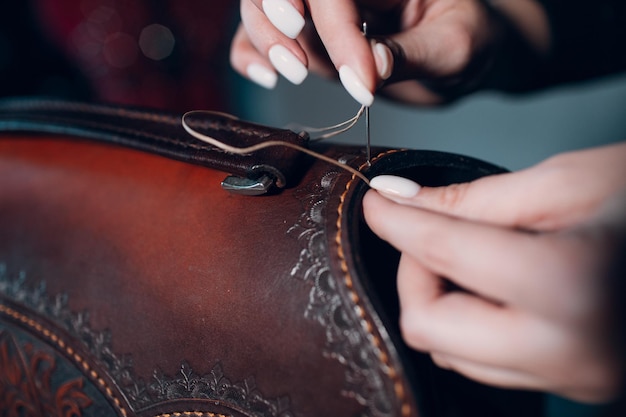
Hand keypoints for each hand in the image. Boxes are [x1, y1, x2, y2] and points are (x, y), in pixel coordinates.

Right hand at [230, 0, 550, 105]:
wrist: (458, 57)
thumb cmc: (465, 40)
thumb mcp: (456, 46)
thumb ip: (414, 54)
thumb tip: (371, 66)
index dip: (339, 29)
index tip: (362, 82)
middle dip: (277, 18)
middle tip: (301, 67)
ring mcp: (321, 7)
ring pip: (261, 5)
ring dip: (263, 38)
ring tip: (293, 75)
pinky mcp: (308, 35)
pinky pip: (258, 34)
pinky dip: (249, 52)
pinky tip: (264, 75)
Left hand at [362, 142, 625, 401]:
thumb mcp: (567, 182)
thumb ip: (473, 200)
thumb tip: (398, 198)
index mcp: (569, 286)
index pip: (443, 252)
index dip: (395, 220)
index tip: (375, 201)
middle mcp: (572, 351)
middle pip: (430, 327)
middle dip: (415, 275)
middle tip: (432, 233)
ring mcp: (580, 379)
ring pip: (453, 352)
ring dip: (443, 300)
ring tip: (477, 256)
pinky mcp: (583, 386)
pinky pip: (491, 364)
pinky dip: (474, 324)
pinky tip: (501, 287)